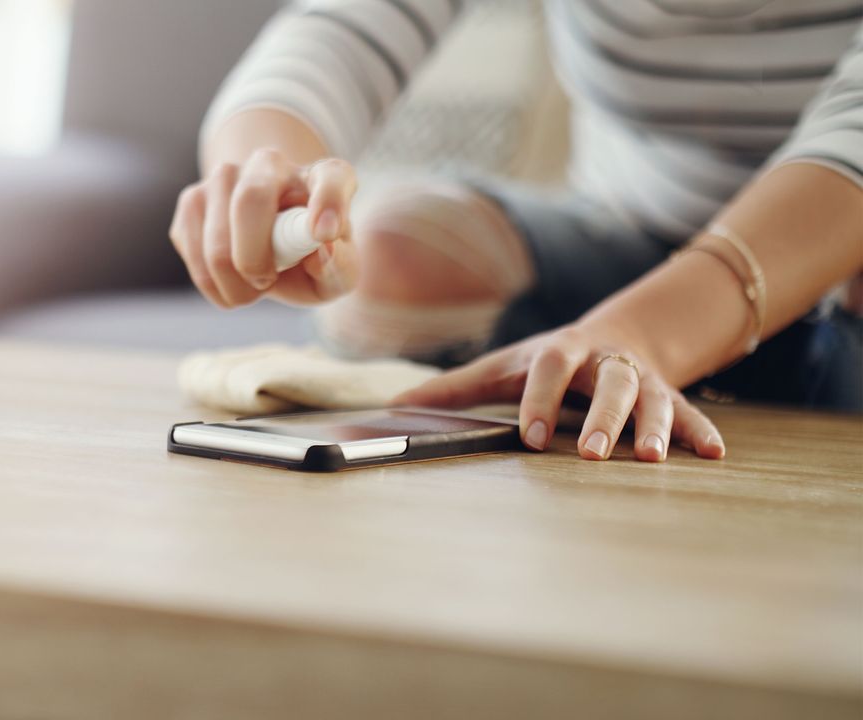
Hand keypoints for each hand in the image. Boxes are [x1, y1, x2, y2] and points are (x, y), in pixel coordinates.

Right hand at [169, 149, 357, 307]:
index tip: (326, 235)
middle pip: (250, 201)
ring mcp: (225, 176)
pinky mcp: (191, 199)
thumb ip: (339, 266)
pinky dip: (212, 284)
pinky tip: (230, 279)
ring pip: (216, 244)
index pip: (331, 177)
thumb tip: (321, 251)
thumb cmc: (309, 257)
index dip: (329, 202)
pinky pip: (193, 254)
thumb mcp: (336, 271)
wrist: (268, 243)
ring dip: (235, 285)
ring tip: (253, 286)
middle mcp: (271, 163)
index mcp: (324, 176)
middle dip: (253, 261)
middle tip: (265, 282)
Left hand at [395, 323, 725, 461]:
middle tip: (592, 454)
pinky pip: (688, 411)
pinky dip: (699, 431)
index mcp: (559, 353)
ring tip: (649, 458)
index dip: (540, 402)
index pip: (548, 372)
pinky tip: (713, 454)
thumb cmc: (547, 361)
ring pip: (652, 398)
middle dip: (602, 418)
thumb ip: (454, 388)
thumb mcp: (502, 368)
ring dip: (653, 426)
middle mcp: (604, 363)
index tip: (532, 438)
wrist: (616, 335)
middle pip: (608, 384)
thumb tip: (395, 407)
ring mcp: (640, 379)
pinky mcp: (668, 396)